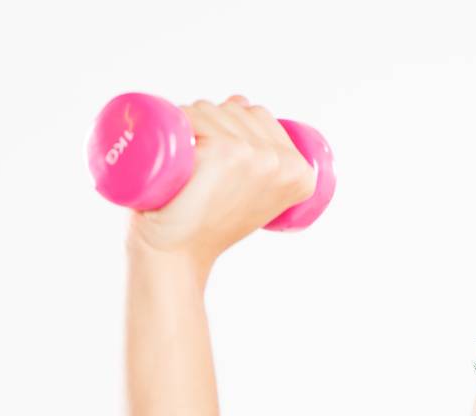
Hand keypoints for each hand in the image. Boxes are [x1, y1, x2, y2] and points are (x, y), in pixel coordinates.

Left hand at [124, 95, 316, 269]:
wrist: (176, 255)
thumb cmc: (207, 222)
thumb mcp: (246, 188)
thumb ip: (254, 148)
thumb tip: (239, 101)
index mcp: (301, 172)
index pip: (261, 116)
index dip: (233, 125)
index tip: (219, 156)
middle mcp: (281, 162)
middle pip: (236, 110)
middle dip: (209, 121)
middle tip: (196, 164)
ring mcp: (251, 155)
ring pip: (209, 109)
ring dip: (187, 122)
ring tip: (184, 162)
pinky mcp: (220, 152)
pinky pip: (191, 116)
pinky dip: (175, 122)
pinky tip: (174, 148)